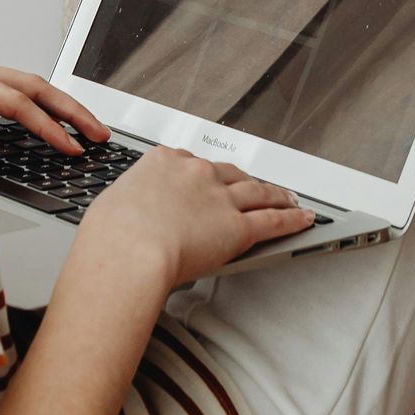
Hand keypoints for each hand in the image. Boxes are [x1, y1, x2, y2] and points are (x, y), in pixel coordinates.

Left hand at [0, 58, 108, 164]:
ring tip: (87, 127)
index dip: (48, 127)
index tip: (72, 147)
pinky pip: (16, 90)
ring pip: (28, 85)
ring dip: (60, 106)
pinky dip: (40, 105)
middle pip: (34, 85)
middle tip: (99, 133)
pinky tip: (54, 120)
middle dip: (71, 110)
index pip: (17, 103)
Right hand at [80, 146, 312, 287]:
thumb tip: (124, 212)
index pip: (190, 163)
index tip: (206, 180)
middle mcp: (195, 173)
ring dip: (277, 195)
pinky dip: (291, 219)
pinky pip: (272, 220)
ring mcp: (219, 198)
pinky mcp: (237, 226)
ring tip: (289, 199)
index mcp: (163, 162)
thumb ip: (129, 202)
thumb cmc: (111, 236)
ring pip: (257, 193)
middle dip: (244, 181)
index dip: (203, 175)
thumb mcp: (112, 204)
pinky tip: (303, 218)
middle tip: (254, 187)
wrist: (128, 252)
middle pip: (230, 174)